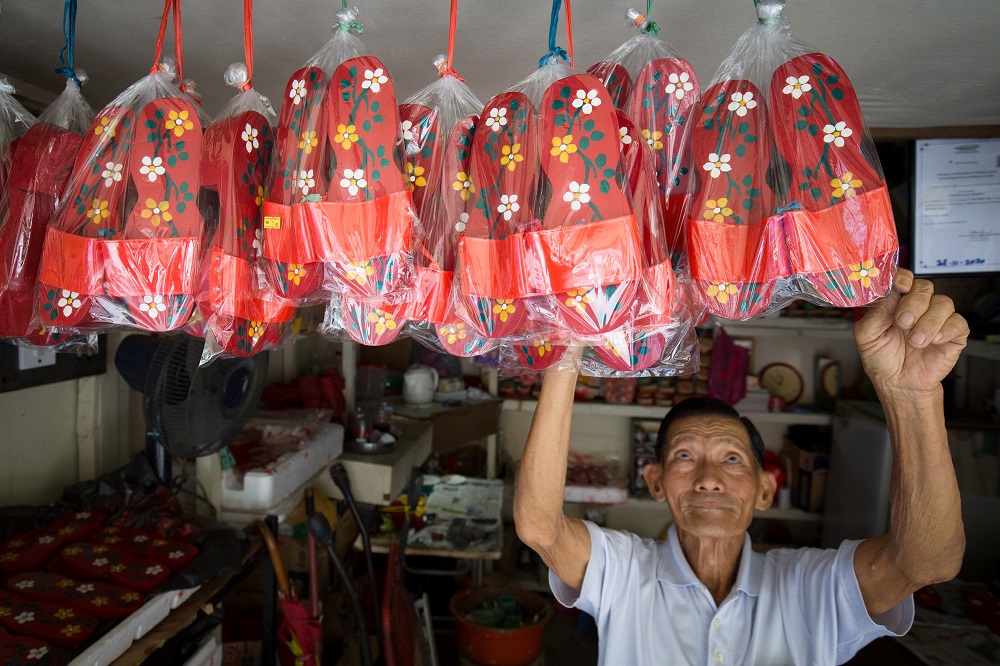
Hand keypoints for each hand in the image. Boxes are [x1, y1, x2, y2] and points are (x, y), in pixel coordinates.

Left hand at [854, 269, 968, 396]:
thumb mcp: (867, 335)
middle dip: (913, 303)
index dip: (903, 278)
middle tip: (903, 322)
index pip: (904, 278)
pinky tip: (932, 341)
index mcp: (896, 302)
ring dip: (927, 321)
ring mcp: (937, 318)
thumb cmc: (881, 358)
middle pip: (924, 287)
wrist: (897, 383)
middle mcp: (918, 306)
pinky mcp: (953, 333)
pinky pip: (958, 322)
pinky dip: (944, 330)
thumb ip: (875, 313)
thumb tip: (887, 294)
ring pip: (943, 302)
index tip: (900, 286)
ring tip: (914, 341)